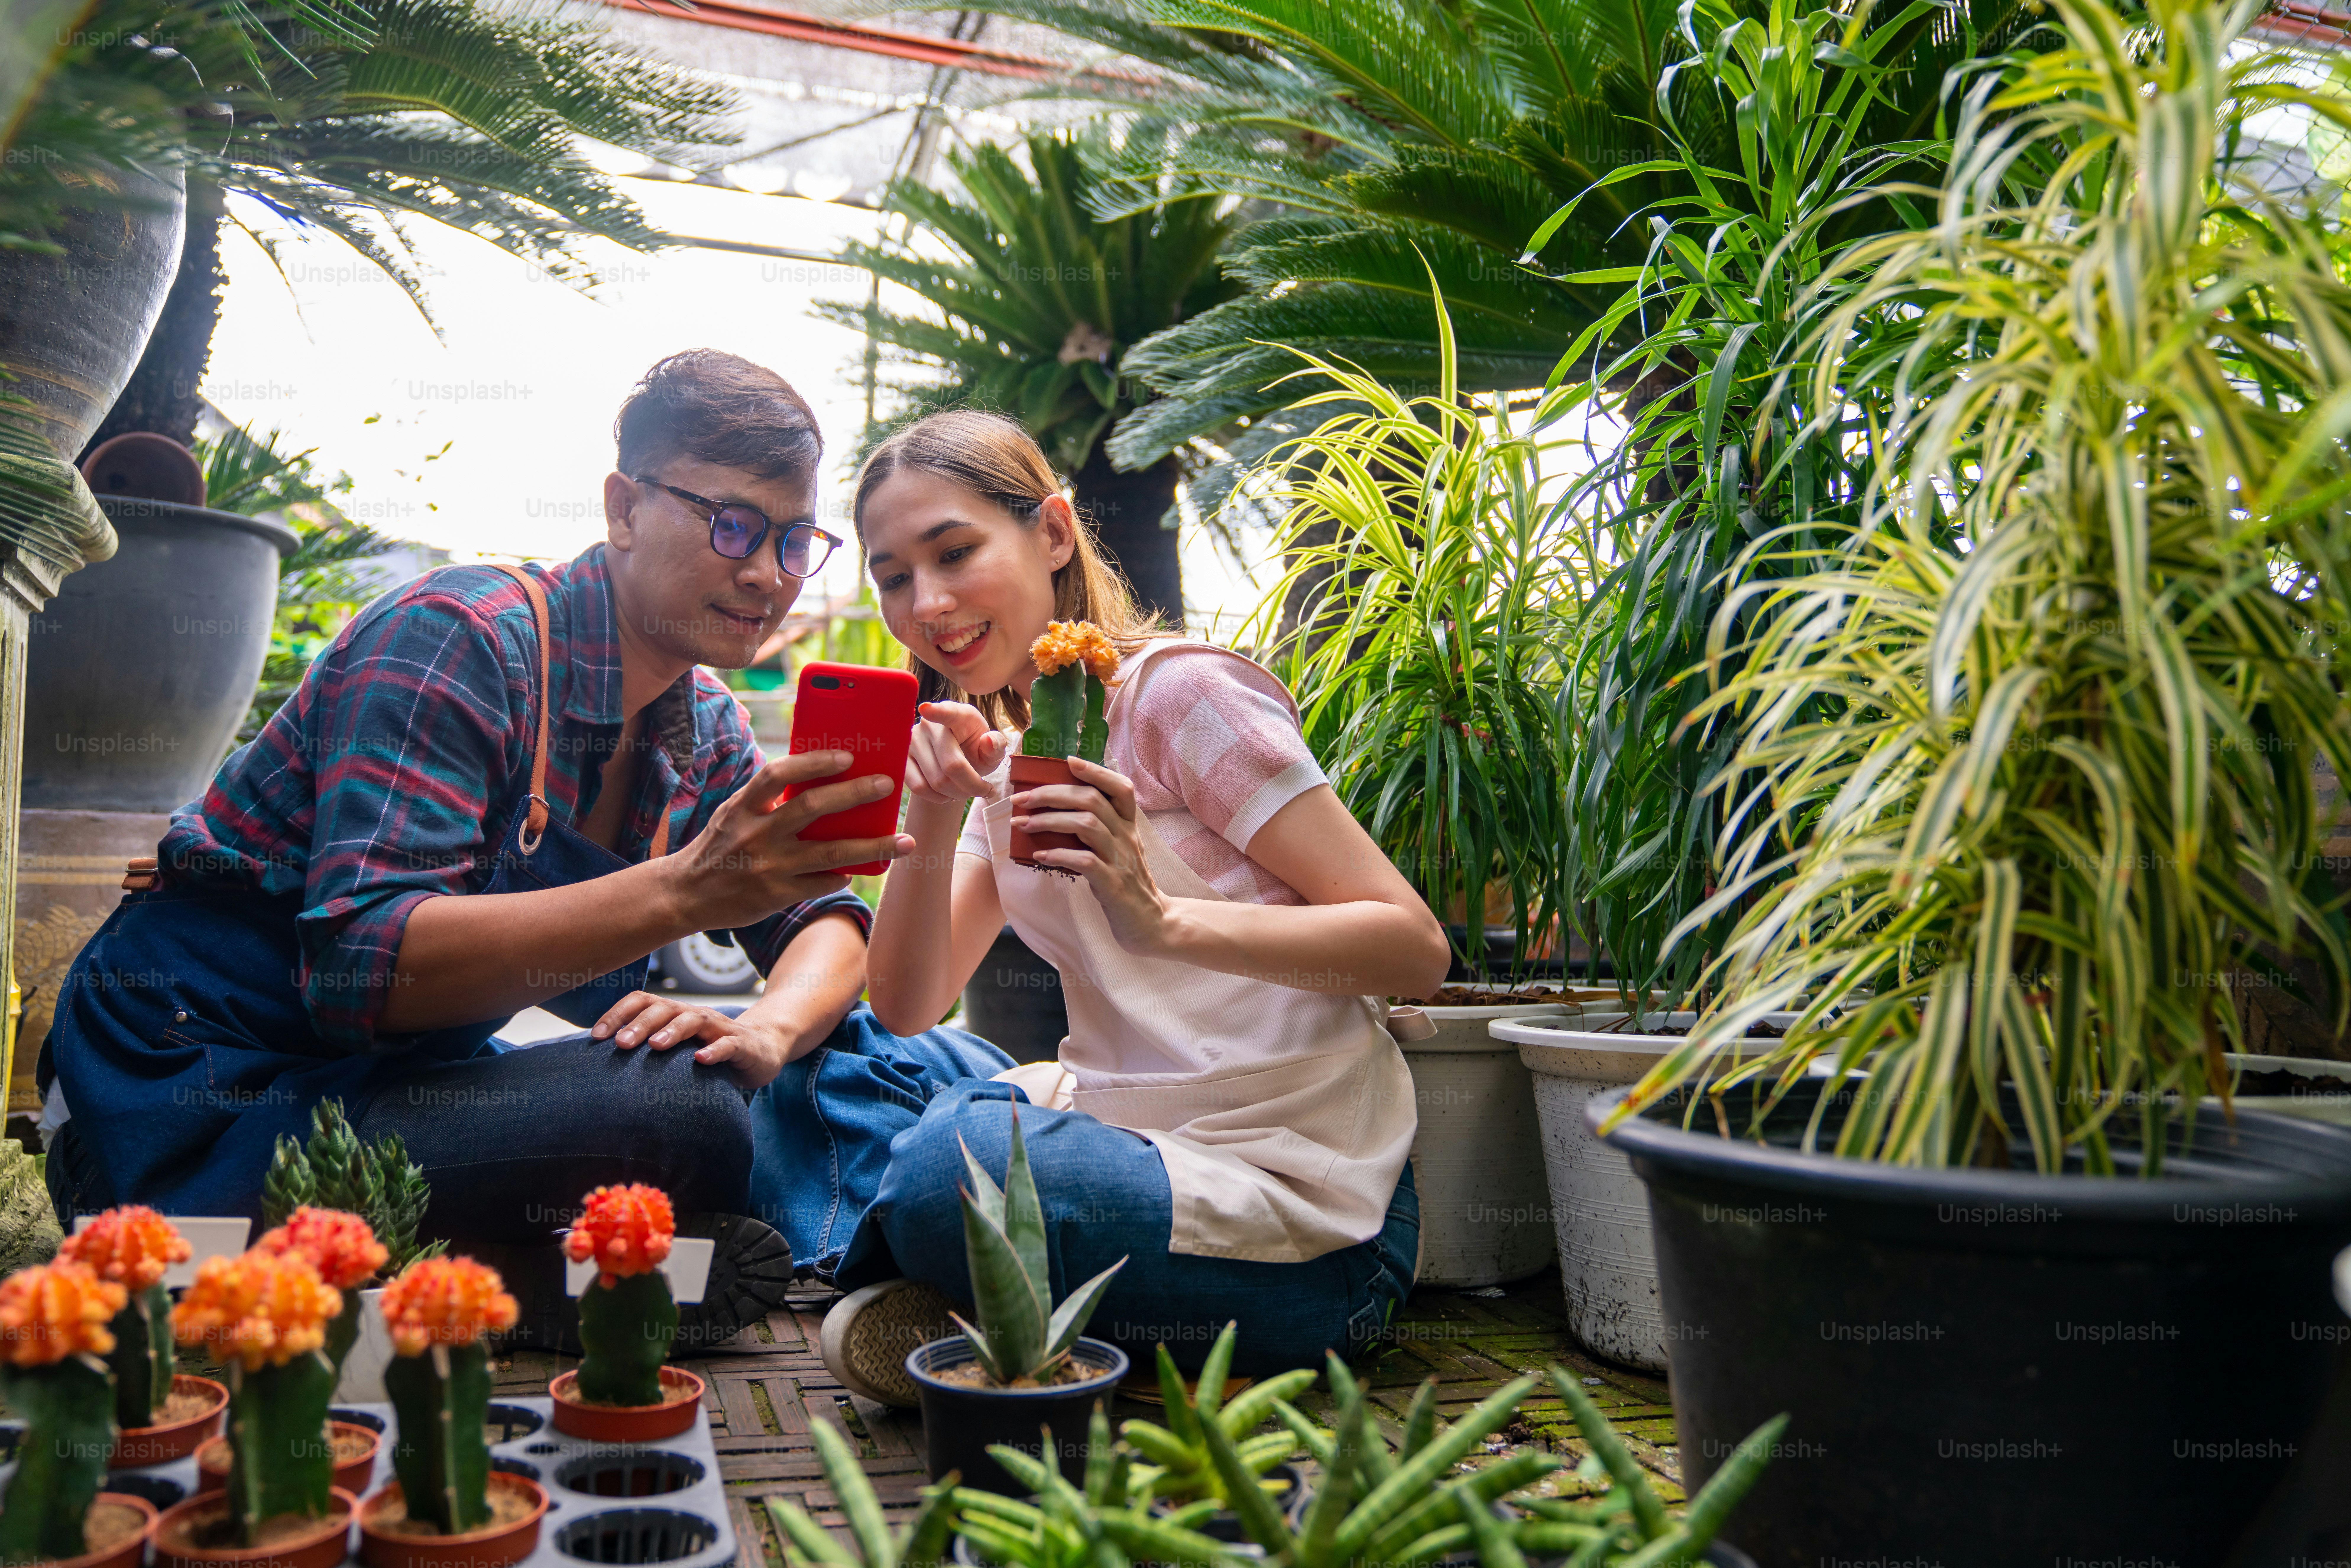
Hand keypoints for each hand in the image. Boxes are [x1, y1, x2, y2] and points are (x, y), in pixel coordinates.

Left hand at [592, 992, 797, 1090]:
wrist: (761, 1049)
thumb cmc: (709, 1050)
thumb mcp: (676, 1049)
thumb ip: (648, 1049)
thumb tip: (599, 1065)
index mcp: (674, 1014)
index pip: (642, 1002)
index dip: (617, 1014)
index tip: (596, 1037)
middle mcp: (694, 1015)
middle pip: (664, 1009)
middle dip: (640, 1025)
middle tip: (620, 1044)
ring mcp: (720, 1027)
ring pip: (693, 1021)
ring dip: (672, 1031)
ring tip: (655, 1046)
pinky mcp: (742, 1044)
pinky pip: (728, 1044)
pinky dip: (714, 1050)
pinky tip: (701, 1060)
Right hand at [670, 750, 914, 929]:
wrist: (685, 893)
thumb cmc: (719, 845)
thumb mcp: (734, 813)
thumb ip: (767, 797)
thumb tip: (819, 776)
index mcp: (743, 807)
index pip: (778, 774)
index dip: (813, 762)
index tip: (846, 755)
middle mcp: (756, 834)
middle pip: (812, 808)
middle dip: (854, 794)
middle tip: (887, 784)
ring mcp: (768, 867)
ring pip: (830, 853)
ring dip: (873, 847)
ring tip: (905, 842)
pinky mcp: (776, 895)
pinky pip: (821, 883)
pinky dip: (844, 875)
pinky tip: (861, 869)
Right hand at [908, 701, 1013, 806]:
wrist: (953, 765)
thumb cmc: (974, 753)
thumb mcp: (990, 751)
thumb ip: (996, 746)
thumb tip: (989, 741)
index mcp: (959, 716)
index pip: (947, 713)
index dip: (937, 712)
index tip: (927, 709)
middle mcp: (930, 725)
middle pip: (952, 765)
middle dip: (972, 786)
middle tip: (983, 790)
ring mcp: (912, 741)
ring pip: (936, 781)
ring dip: (956, 794)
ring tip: (964, 790)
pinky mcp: (902, 759)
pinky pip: (919, 787)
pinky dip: (938, 798)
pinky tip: (947, 794)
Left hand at [1010, 755, 1170, 954]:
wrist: (1151, 924)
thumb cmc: (1125, 883)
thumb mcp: (1116, 849)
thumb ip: (1097, 829)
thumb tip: (1056, 811)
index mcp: (1128, 826)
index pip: (1120, 787)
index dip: (1096, 771)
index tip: (1067, 761)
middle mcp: (1126, 837)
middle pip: (1092, 800)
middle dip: (1053, 794)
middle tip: (1021, 799)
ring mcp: (1121, 860)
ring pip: (1087, 825)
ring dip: (1050, 820)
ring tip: (1023, 825)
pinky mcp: (1113, 885)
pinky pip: (1085, 862)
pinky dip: (1059, 854)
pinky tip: (1040, 855)